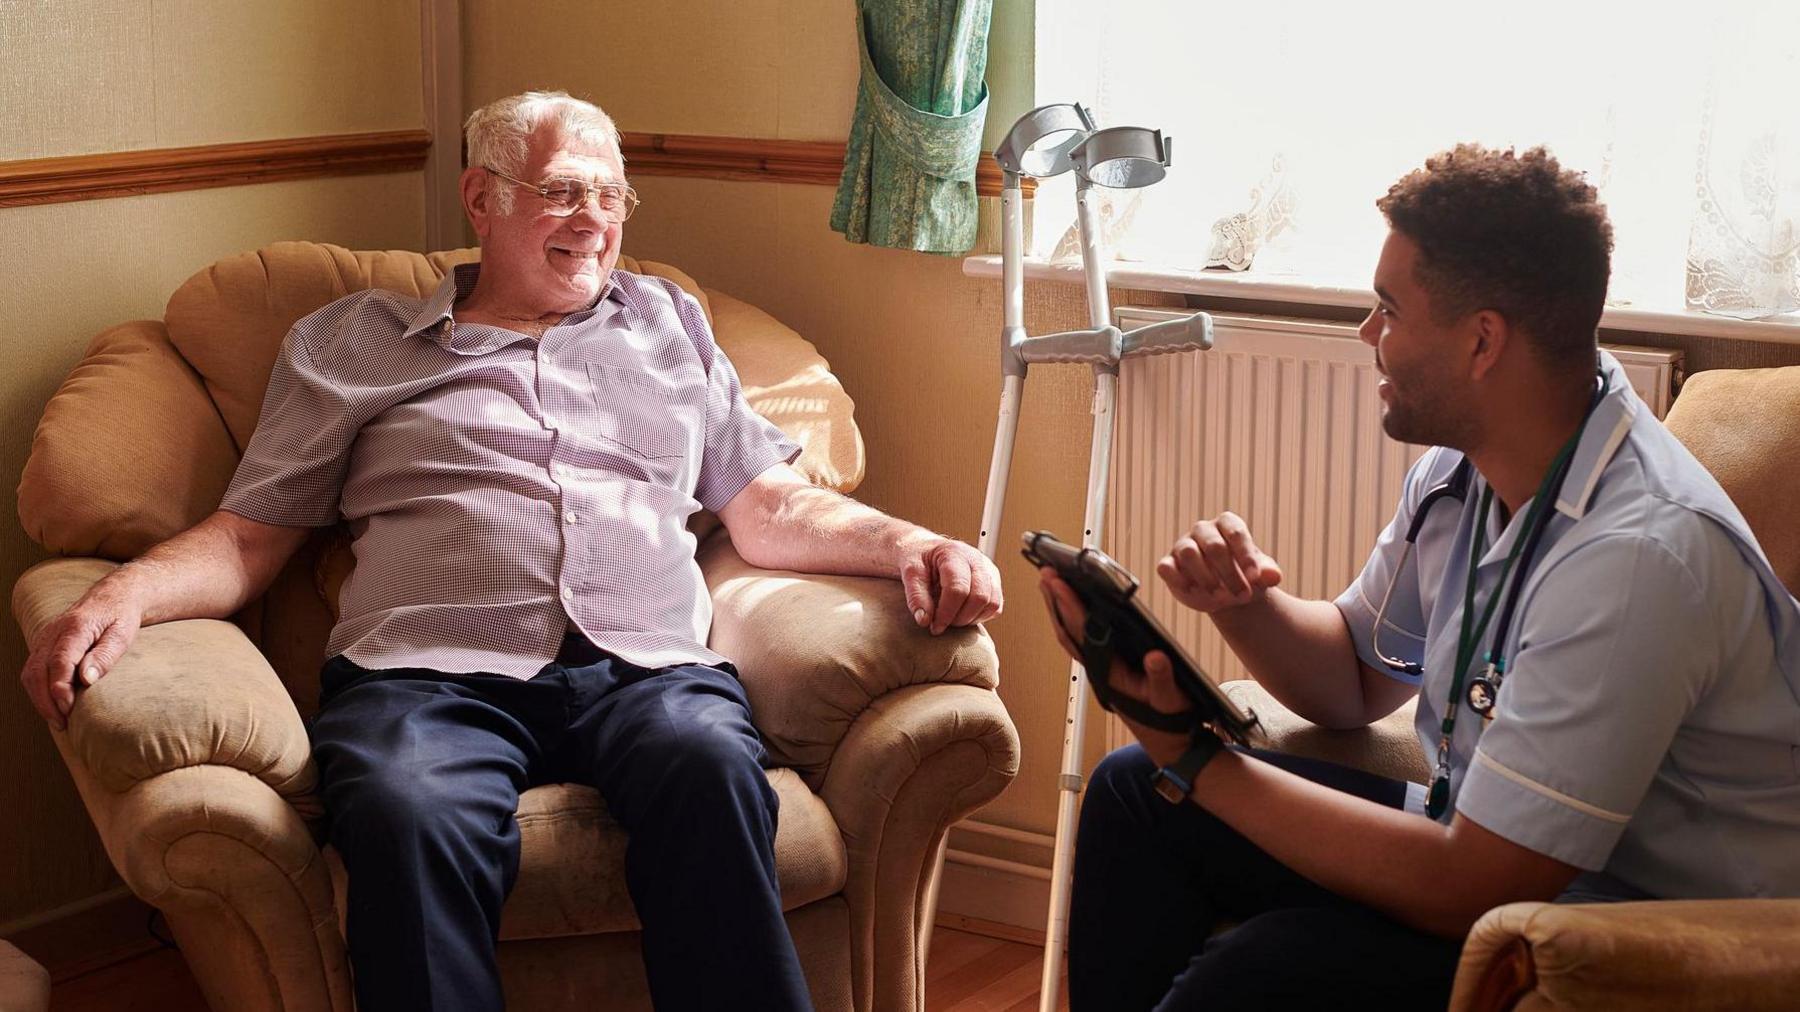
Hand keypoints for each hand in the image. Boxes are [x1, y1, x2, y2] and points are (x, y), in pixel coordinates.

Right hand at [19, 584, 142, 730]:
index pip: (59, 661)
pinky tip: (53, 707)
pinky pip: (32, 671)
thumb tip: (86, 679)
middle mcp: (52, 632)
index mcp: (75, 627)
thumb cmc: (120, 617)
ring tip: (58, 720)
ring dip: (40, 699)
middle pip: (37, 671)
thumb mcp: (122, 635)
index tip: (68, 708)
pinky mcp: (42, 645)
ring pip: (30, 673)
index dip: (60, 687)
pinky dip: (38, 691)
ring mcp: (44, 638)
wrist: (112, 597)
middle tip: (63, 723)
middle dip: (46, 700)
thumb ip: (105, 656)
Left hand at [899, 537, 1002, 634]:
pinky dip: (980, 616)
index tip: (934, 626)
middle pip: (980, 598)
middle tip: (941, 623)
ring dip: (971, 619)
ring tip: (951, 618)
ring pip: (992, 604)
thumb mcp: (909, 573)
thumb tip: (924, 620)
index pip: (958, 589)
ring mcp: (988, 570)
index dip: (946, 613)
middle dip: (960, 618)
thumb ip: (916, 596)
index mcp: (955, 553)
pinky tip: (961, 613)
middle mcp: (977, 560)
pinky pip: (995, 608)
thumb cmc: (918, 559)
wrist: (926, 550)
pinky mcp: (994, 582)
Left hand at [1037, 568, 1196, 767]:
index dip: (1070, 607)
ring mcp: (1099, 669)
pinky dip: (1071, 619)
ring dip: (1058, 609)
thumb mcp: (1171, 699)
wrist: (1167, 741)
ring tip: (1049, 580)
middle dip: (1056, 602)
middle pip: (1068, 632)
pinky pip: (1081, 639)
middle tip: (1045, 572)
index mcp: (1110, 674)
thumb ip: (1162, 678)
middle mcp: (1098, 670)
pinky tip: (1069, 604)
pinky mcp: (1105, 667)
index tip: (1059, 583)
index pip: (1085, 635)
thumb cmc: (1170, 717)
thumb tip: (1156, 657)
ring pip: (1070, 636)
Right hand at [1157, 512, 1282, 612]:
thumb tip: (1274, 576)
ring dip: (1206, 579)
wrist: (1228, 593)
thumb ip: (1268, 573)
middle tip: (1242, 596)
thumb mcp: (1261, 576)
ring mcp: (1183, 545)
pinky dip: (1178, 580)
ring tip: (1220, 598)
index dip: (1246, 556)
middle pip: (1214, 546)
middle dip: (1230, 574)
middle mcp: (1203, 530)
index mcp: (1227, 524)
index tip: (1255, 578)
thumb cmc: (1246, 577)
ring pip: (1189, 553)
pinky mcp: (1168, 564)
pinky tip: (1194, 593)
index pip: (1236, 533)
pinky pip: (1166, 567)